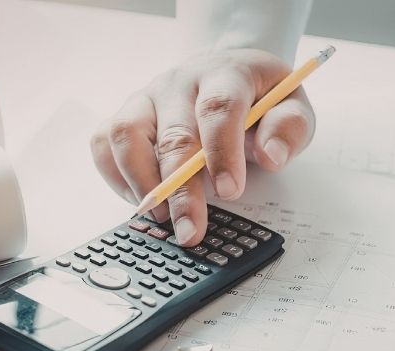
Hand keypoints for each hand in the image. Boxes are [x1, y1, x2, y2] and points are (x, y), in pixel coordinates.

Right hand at [90, 49, 315, 245]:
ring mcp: (147, 98)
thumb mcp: (290, 107)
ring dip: (142, 184)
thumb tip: (272, 156)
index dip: (222, 152)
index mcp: (225, 74)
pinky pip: (104, 144)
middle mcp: (179, 83)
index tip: (229, 192)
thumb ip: (289, 129)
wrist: (227, 76)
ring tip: (163, 218)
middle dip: (181, 191)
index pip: (218, 108)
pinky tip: (142, 201)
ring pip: (126, 136)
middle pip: (173, 135)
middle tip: (191, 231)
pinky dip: (116, 178)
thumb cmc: (257, 100)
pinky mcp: (126, 116)